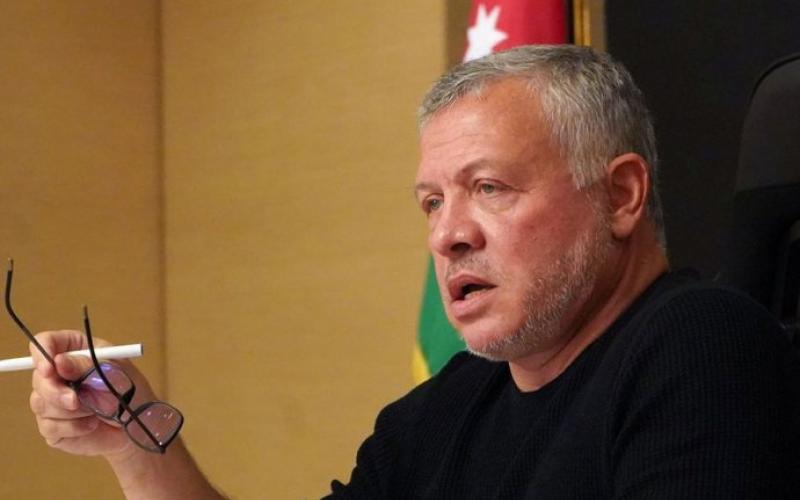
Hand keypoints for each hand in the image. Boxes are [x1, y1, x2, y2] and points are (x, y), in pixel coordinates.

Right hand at [29, 330, 156, 459]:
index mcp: (76, 351)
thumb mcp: (114, 372)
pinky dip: (73, 427)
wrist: (139, 425)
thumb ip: (86, 366)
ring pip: (40, 403)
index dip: (42, 352)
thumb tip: (58, 361)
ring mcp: (53, 400)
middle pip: (38, 377)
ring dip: (71, 411)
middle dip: (55, 391)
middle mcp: (60, 373)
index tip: (49, 368)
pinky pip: (48, 427)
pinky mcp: (53, 425)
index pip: (47, 342)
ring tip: (97, 411)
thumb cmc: (131, 391)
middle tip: (74, 400)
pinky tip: (91, 424)